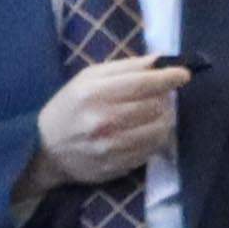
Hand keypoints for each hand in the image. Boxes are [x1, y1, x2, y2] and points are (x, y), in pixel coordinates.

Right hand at [30, 55, 188, 187]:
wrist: (45, 150)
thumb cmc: (68, 107)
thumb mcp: (87, 79)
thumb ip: (124, 68)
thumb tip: (159, 60)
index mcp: (94, 94)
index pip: (142, 83)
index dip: (168, 77)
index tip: (184, 74)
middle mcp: (103, 121)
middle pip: (154, 107)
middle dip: (165, 100)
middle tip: (160, 97)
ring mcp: (110, 148)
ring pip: (158, 131)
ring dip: (164, 120)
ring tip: (155, 115)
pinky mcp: (117, 167)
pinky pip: (150, 151)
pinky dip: (155, 139)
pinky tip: (145, 132)